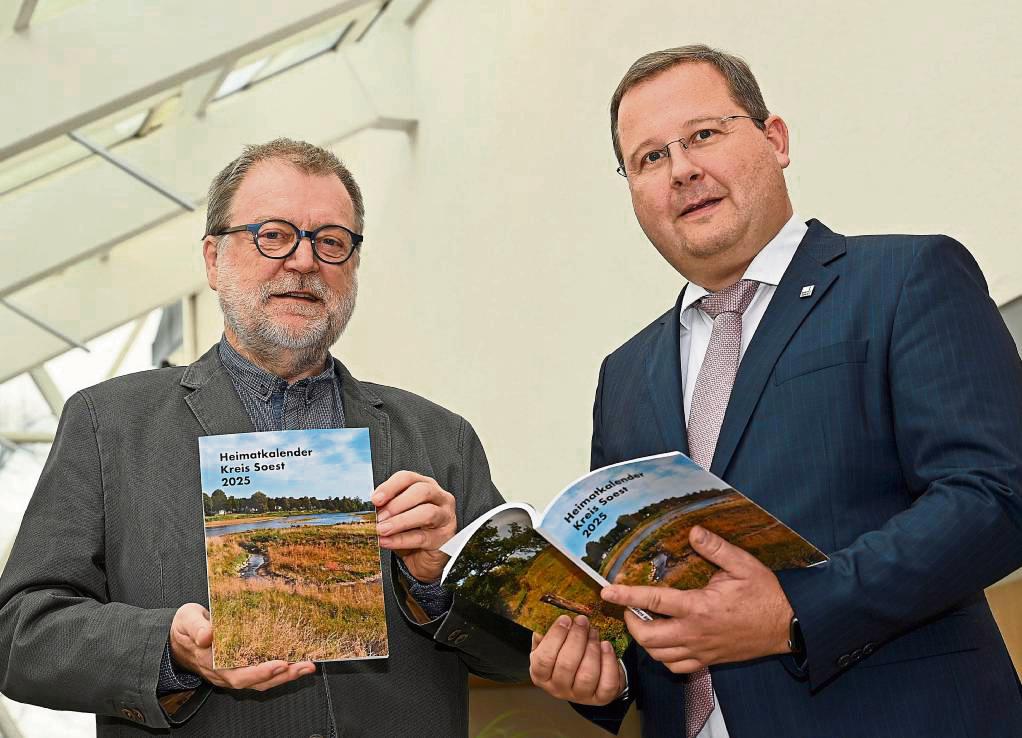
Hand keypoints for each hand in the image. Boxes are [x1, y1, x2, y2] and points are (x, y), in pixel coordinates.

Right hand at [169, 603, 315, 690]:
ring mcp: (230, 673)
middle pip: (254, 681)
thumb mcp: (186, 619)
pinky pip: (259, 677)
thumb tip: (207, 635)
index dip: (259, 671)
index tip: (279, 664)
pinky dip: (278, 673)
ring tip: (306, 667)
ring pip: (260, 682)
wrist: (176, 640)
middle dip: (281, 676)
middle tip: (302, 666)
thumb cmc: (184, 627)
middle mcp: (222, 672)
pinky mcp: (237, 670)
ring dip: (284, 677)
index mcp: (210, 661)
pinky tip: (294, 665)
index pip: (237, 672)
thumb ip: (196, 626)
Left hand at [372, 471, 456, 582]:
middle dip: (397, 504)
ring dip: (400, 521)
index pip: (408, 478)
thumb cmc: (412, 530)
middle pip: (422, 491)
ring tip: (382, 529)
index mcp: (426, 485)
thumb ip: (387, 507)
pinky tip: (387, 541)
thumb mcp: (398, 515)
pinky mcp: (444, 537)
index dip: (390, 487)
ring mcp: (445, 516)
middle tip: (380, 517)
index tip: (375, 500)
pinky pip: (422, 537)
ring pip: (427, 513)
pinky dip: (401, 540)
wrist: (423, 556)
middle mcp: (439, 497)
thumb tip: (372, 508)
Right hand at [529, 614, 624, 705]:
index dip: (555, 636)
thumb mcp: (550, 644)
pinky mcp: (601, 698)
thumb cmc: (564, 654)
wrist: (586, 673)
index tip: (566, 619)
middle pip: (566, 665)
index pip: (544, 659)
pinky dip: (609, 662)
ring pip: (587, 675)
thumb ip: (546, 633)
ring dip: (592, 648)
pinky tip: (606, 646)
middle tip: (583, 621)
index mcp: (540, 675)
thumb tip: (547, 617)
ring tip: (594, 632)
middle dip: (577, 638)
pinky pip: (607, 683)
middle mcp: (558, 689)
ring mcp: (580, 696)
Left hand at [601, 525, 792, 673]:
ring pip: (659, 655)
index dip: (626, 595)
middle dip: (630, 621)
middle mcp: (695, 633)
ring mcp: (701, 650)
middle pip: (648, 637)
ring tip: (642, 621)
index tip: (607, 591)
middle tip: (628, 606)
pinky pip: (676, 667)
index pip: (653, 601)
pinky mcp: (708, 660)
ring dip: (644, 640)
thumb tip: (693, 531)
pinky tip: (663, 642)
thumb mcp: (744, 565)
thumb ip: (716, 548)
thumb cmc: (766, 594)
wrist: (788, 626)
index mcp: (699, 607)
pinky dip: (662, 657)